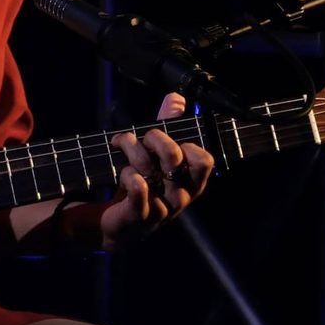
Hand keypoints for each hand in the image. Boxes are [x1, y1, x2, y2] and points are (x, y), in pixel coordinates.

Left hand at [99, 92, 214, 250]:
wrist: (120, 226)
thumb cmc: (144, 187)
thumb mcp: (158, 157)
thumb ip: (169, 127)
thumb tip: (176, 99)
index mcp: (191, 183)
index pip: (204, 161)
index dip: (187, 144)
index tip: (170, 139)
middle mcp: (180, 197)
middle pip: (174, 157)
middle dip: (154, 138)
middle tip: (142, 138)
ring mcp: (161, 208)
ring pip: (148, 168)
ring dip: (132, 151)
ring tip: (122, 147)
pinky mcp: (139, 216)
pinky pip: (138, 188)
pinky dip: (128, 174)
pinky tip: (124, 174)